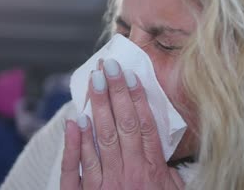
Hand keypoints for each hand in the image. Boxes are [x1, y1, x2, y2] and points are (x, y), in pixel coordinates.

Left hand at [60, 59, 184, 188]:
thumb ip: (168, 171)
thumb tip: (165, 149)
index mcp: (152, 170)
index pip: (145, 126)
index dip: (138, 99)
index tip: (130, 75)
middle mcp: (130, 172)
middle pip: (124, 125)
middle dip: (116, 92)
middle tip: (109, 66)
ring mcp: (108, 183)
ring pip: (102, 138)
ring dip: (98, 106)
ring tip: (95, 80)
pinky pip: (79, 166)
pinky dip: (76, 142)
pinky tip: (75, 119)